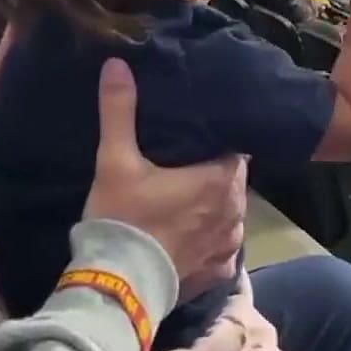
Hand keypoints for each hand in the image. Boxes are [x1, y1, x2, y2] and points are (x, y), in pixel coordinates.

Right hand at [84, 59, 245, 284]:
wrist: (118, 287)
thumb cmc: (123, 218)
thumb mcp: (115, 160)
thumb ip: (119, 110)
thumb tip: (117, 63)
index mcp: (220, 178)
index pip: (235, 148)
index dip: (218, 141)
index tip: (198, 138)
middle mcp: (235, 210)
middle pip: (233, 179)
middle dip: (215, 172)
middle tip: (185, 165)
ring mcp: (229, 245)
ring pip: (231, 213)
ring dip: (215, 207)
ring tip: (187, 200)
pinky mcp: (218, 272)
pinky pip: (224, 249)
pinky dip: (211, 241)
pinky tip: (190, 236)